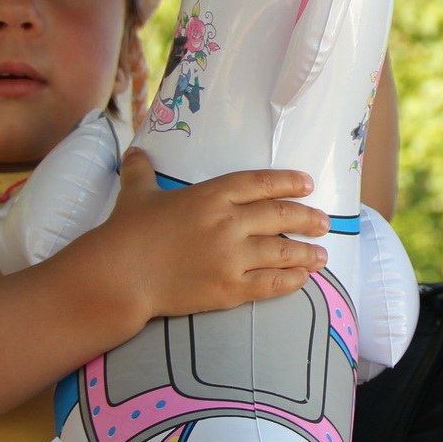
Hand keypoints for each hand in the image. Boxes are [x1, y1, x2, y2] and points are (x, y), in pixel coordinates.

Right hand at [77, 148, 329, 324]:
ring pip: (283, 251)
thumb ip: (141, 171)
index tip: (307, 184)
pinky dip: (291, 281)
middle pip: (280, 216)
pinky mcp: (229, 289)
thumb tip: (134, 152)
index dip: (288, 182)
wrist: (118, 277)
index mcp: (211, 195)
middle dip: (308, 218)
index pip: (261, 183)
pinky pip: (271, 284)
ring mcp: (232, 257)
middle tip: (324, 221)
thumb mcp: (136, 194)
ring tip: (322, 254)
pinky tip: (303, 280)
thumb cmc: (126, 233)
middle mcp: (228, 223)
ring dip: (307, 253)